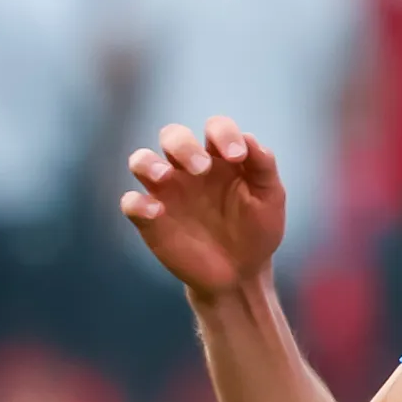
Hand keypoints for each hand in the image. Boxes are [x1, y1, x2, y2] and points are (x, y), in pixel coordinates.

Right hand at [123, 116, 287, 300]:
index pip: (215, 128)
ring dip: (148, 163)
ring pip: (141, 161)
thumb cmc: (257, 230)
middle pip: (172, 136)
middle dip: (183, 145)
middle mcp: (188, 168)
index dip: (223, 133)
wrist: (242, 273)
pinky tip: (157, 212)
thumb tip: (249, 138)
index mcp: (219, 157)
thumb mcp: (270, 198)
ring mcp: (167, 192)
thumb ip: (264, 166)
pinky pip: (131, 203)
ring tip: (165, 177)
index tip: (237, 156)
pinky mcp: (151, 219)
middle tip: (202, 168)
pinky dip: (137, 203)